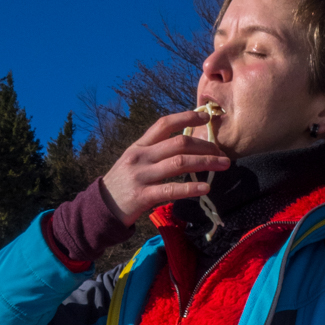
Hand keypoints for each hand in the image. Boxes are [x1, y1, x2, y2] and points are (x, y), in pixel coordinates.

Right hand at [101, 111, 229, 226]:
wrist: (101, 208)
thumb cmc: (123, 183)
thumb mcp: (134, 161)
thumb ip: (155, 152)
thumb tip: (185, 144)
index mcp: (140, 146)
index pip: (164, 124)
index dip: (187, 117)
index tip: (206, 117)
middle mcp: (141, 157)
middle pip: (178, 143)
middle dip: (205, 145)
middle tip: (222, 152)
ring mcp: (141, 176)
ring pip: (179, 163)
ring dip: (205, 162)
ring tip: (223, 164)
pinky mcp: (143, 196)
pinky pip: (171, 190)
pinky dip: (191, 188)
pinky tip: (206, 188)